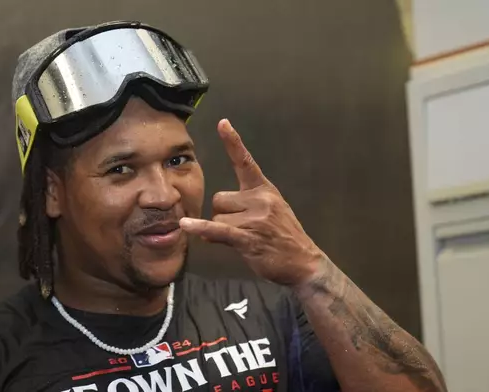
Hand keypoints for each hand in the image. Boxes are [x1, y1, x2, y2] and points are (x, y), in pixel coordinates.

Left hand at [179, 119, 325, 286]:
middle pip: (219, 199)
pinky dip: (200, 229)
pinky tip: (185, 226)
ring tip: (246, 240)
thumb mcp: (270, 213)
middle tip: (243, 229)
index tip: (222, 123)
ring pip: (217, 217)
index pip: (245, 161)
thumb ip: (242, 209)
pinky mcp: (248, 237)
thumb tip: (206, 226)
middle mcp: (260, 199)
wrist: (303, 262)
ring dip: (223, 232)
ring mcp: (255, 218)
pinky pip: (217, 229)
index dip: (233, 142)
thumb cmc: (284, 237)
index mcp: (264, 189)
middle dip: (223, 215)